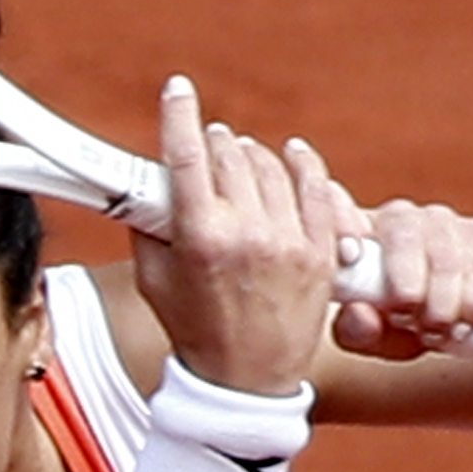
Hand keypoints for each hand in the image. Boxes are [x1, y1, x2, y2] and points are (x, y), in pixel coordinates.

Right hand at [131, 74, 344, 394]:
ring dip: (251, 154)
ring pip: (271, 164)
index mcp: (200, 238)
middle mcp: (247, 234)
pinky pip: (317, 187)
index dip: (180, 112)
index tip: (178, 88)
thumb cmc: (193, 328)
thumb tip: (152, 173)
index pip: (188, 154)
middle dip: (213, 143)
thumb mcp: (153, 276)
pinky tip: (292, 153)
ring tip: (240, 159)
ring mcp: (290, 242)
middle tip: (206, 146)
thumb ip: (149, 221)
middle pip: (229, 154)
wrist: (246, 383)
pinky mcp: (323, 252)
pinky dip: (303, 163)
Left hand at [328, 195, 472, 360]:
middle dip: (407, 279)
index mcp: (358, 233)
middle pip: (401, 229)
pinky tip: (462, 325)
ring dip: (442, 300)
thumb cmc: (401, 327)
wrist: (459, 325)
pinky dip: (472, 302)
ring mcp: (439, 221)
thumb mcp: (372, 337)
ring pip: (444, 252)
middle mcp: (397, 217)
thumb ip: (357, 330)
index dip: (340, 219)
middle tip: (406, 317)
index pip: (334, 202)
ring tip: (436, 332)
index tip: (347, 254)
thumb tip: (361, 313)